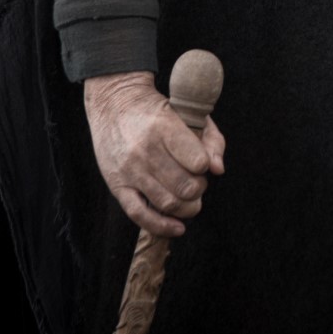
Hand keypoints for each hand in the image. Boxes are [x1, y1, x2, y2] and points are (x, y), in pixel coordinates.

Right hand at [84, 71, 226, 236]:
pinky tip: (178, 228)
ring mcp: (130, 170)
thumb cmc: (157, 109)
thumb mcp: (188, 113)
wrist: (114, 105)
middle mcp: (145, 150)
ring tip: (190, 197)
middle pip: (185, 187)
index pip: (198, 162)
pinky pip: (139, 215)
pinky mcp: (117, 186)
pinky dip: (161, 226)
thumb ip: (211, 139)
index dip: (206, 167)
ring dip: (188, 207)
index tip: (203, 163)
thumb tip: (218, 170)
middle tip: (197, 180)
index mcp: (164, 127)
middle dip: (200, 188)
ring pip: (168, 203)